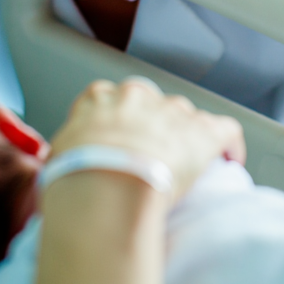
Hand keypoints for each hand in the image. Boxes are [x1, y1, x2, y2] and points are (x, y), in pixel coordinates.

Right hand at [49, 79, 245, 200]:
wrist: (106, 186)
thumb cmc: (75, 178)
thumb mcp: (55, 158)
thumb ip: (67, 150)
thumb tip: (66, 165)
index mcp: (99, 98)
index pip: (110, 100)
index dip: (118, 123)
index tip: (119, 142)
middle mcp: (138, 96)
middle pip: (151, 106)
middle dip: (154, 128)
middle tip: (149, 160)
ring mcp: (173, 111)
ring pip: (186, 118)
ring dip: (185, 139)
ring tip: (182, 168)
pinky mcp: (204, 132)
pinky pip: (225, 130)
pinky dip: (229, 145)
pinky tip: (229, 160)